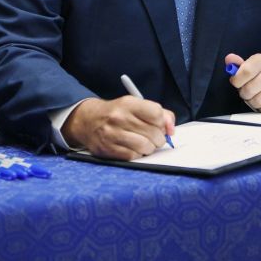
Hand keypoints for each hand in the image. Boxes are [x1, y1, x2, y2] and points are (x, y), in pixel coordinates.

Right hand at [60, 96, 175, 160]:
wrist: (88, 120)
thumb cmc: (118, 113)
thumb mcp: (136, 105)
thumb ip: (159, 113)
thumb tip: (171, 129)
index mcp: (128, 103)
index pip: (156, 113)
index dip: (163, 122)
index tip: (161, 126)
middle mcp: (119, 117)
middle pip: (153, 133)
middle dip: (159, 138)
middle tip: (155, 138)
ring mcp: (112, 134)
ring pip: (145, 147)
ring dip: (149, 148)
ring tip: (145, 144)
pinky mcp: (108, 149)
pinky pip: (133, 156)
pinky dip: (138, 155)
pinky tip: (134, 148)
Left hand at [225, 52, 260, 112]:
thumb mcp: (249, 68)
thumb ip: (238, 65)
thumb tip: (229, 59)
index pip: (246, 71)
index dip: (237, 81)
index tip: (237, 83)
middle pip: (250, 89)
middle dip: (245, 94)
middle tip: (248, 92)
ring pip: (259, 100)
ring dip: (254, 103)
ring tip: (257, 97)